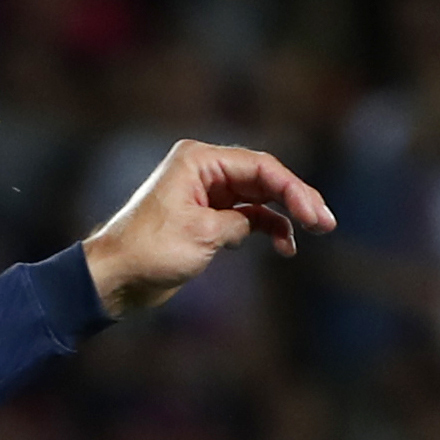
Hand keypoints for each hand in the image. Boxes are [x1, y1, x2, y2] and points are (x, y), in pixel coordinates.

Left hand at [84, 141, 335, 314]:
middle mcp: (205, 169)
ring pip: (259, 196)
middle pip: (264, 177)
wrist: (113, 278)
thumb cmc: (147, 252)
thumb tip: (253, 223)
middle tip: (326, 223)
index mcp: (199, 160)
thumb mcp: (201, 235)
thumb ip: (237, 222)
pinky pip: (247, 216)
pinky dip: (266, 228)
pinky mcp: (207, 217)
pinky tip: (286, 246)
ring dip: (285, 215)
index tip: (316, 214)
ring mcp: (207, 192)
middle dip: (296, 199)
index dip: (293, 190)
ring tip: (314, 231)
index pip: (260, 167)